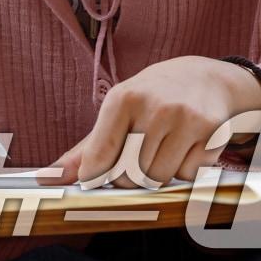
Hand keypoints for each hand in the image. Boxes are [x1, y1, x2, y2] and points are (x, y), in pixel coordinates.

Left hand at [39, 56, 260, 188]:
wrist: (207, 78)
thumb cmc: (153, 96)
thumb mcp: (118, 109)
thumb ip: (87, 148)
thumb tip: (47, 178)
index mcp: (123, 99)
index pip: (101, 155)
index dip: (95, 176)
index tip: (94, 181)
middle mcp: (155, 108)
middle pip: (130, 173)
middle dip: (128, 178)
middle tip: (134, 162)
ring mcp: (186, 120)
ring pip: (159, 178)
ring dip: (156, 177)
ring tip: (159, 152)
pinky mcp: (212, 134)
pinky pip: (188, 176)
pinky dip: (183, 173)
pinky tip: (184, 150)